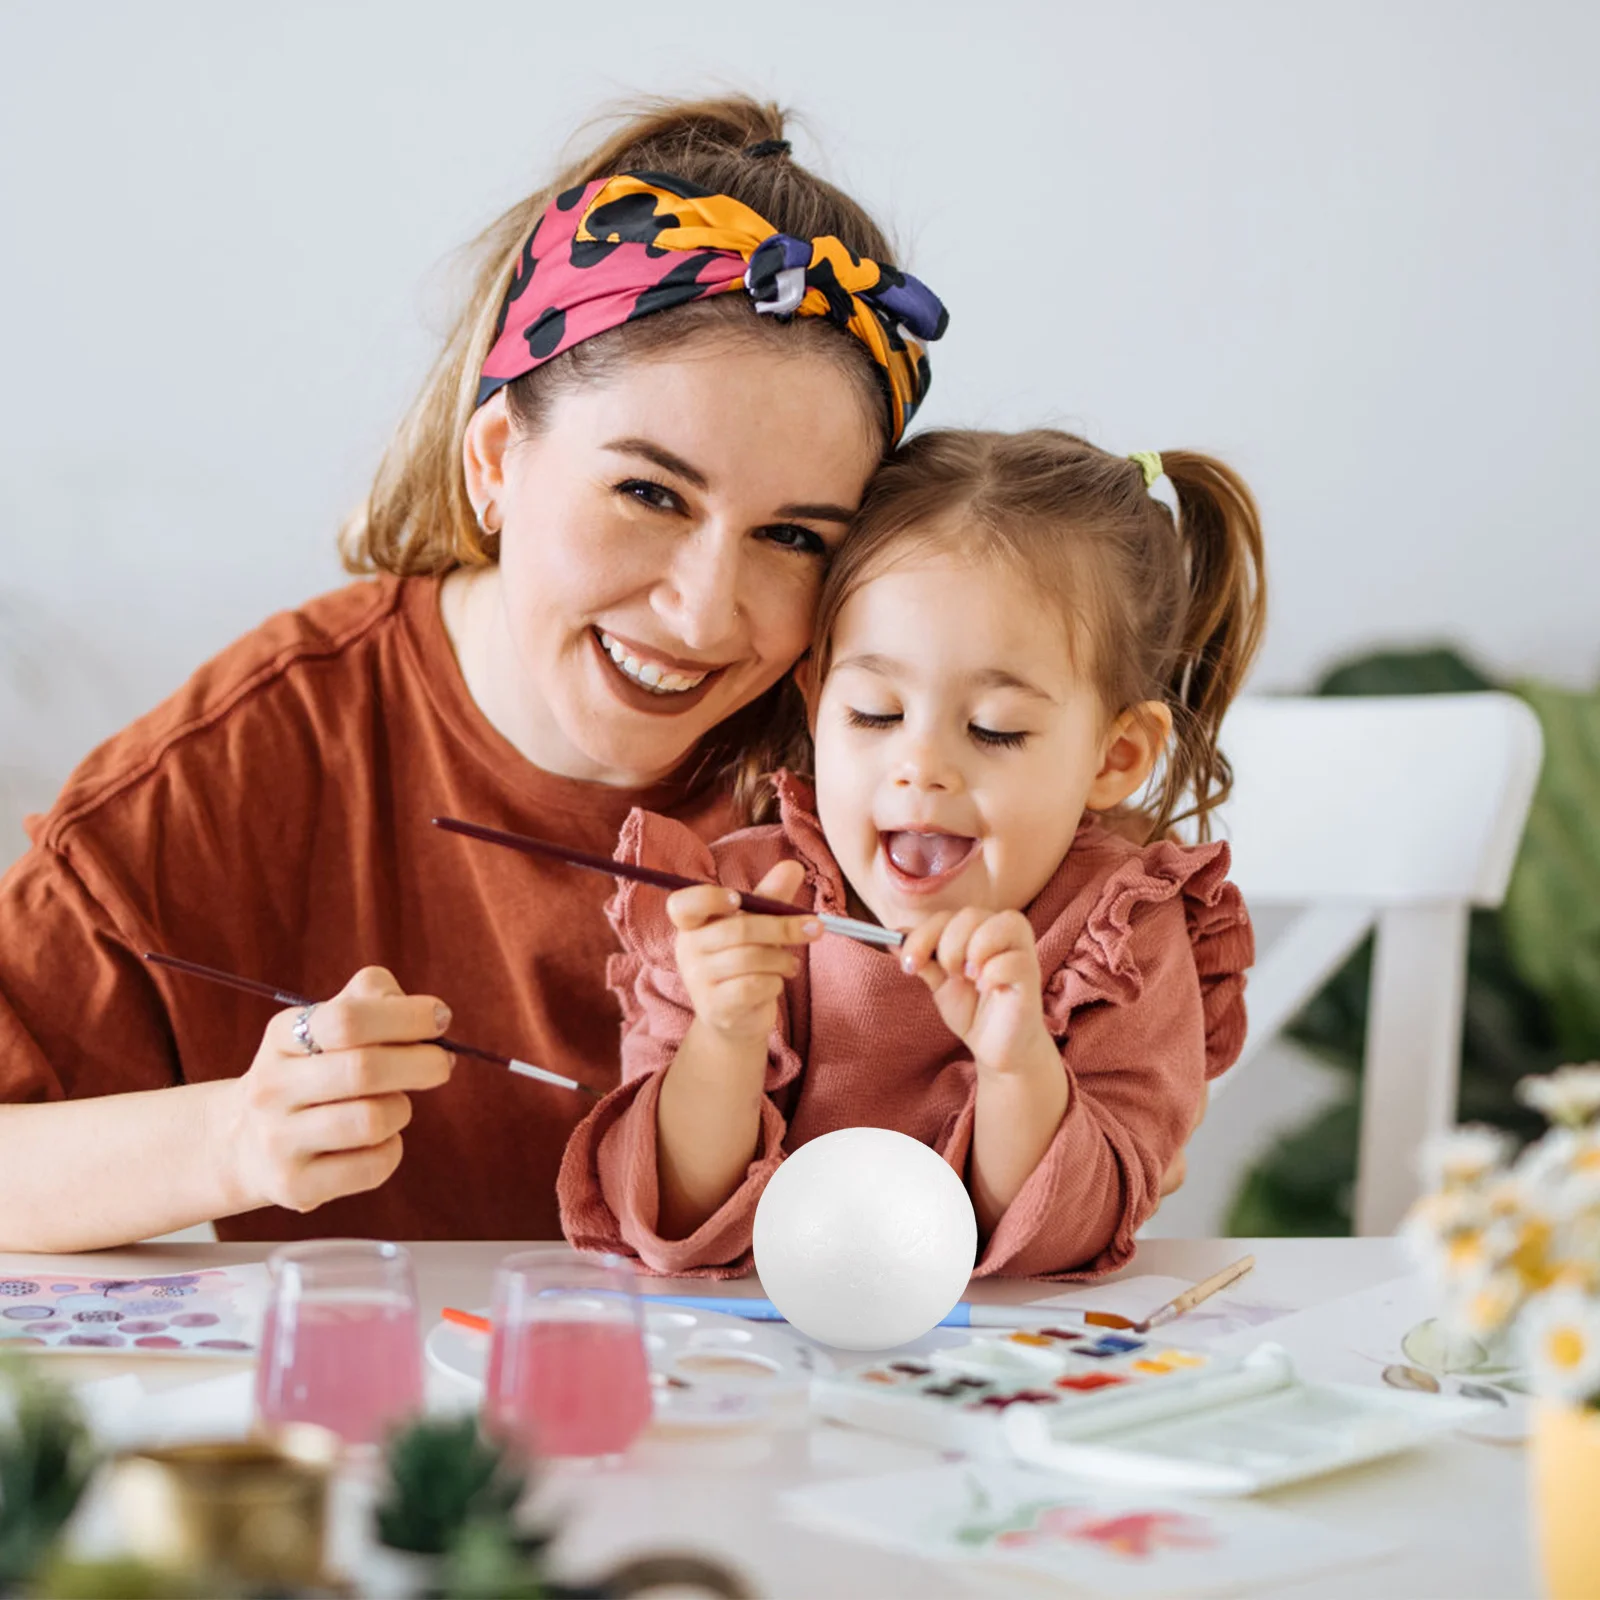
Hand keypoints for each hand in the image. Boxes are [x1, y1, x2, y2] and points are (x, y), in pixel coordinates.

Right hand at [216, 966, 454, 1213]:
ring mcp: (278, 1140)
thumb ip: (373, 999)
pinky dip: (392, 1150)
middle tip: (442, 1063)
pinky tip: (380, 1141)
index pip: (347, 1019)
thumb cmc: (311, 1071)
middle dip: (422, 1063)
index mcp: (282, 1036)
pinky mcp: (296, 1185)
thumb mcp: (326, 1025)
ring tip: (394, 1104)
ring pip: (373, 1120)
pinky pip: (373, 1166)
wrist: (245, 1145)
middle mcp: (271, 1087)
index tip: (439, 1018)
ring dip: (401, 1109)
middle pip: (364, 1070)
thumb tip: (430, 1015)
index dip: (405, 1017)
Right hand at [667, 860, 818, 1043]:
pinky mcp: (715, 1008)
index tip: (737, 899)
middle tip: (815, 928)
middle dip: (783, 927)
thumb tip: (793, 866)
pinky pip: (753, 986)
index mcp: (693, 925)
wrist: (737, 1019)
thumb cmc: (747, 963)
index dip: (709, 898)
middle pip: (736, 930)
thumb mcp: (758, 925)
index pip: (683, 905)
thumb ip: (772, 897)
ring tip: (789, 963)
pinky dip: (775, 982)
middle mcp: (688, 951)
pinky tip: (776, 982)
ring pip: (750, 959)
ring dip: (782, 958)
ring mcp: (698, 982)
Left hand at [899, 908, 1054, 1074]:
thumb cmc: (972, 1009)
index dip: (922, 935)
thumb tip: (891, 938)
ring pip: (1000, 925)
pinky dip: (991, 974)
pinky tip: (986, 989)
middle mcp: (1003, 933)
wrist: (995, 1048)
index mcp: (979, 929)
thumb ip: (922, 958)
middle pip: (970, 915)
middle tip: (948, 975)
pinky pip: (1012, 960)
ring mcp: (1022, 952)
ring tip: (969, 978)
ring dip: (973, 951)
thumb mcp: (940, 982)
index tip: (908, 963)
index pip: (946, 916)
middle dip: (948, 946)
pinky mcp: (1032, 976)